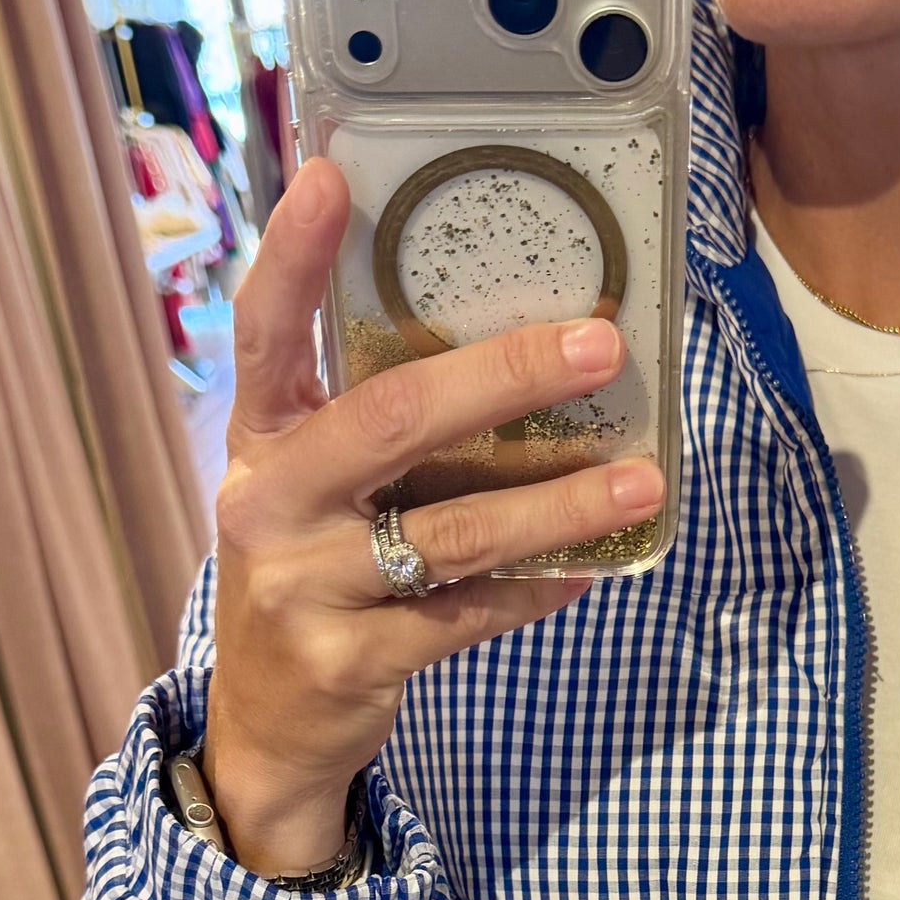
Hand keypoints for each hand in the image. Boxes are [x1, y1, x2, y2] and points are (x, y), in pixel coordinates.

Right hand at [203, 156, 664, 875]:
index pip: (264, 329)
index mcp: (258, 440)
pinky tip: (591, 570)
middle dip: (506, 376)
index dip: (294, 254)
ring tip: (640, 481)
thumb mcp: (308, 491)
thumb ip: (369, 429)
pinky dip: (535, 592)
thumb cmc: (310, 575)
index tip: (335, 178)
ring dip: (558, 505)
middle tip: (601, 346)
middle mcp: (267, 502)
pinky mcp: (350, 660)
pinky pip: (467, 616)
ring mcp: (304, 586)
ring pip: (452, 532)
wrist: (266, 722)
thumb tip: (506, 357)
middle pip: (393, 418)